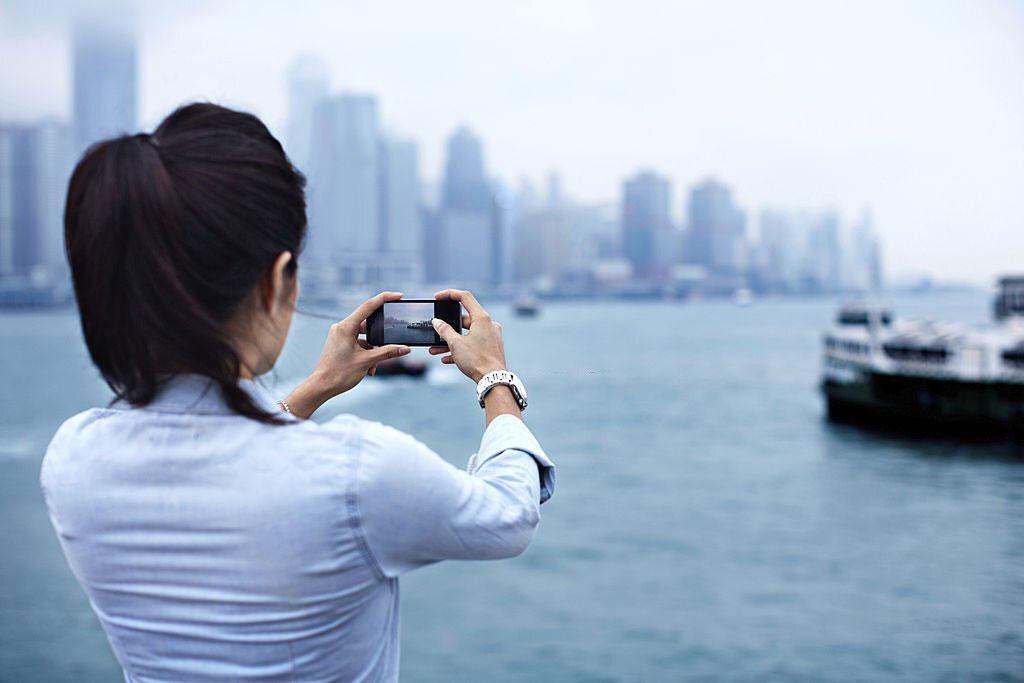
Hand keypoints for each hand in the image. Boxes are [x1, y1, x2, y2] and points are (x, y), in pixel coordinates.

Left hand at [284, 292, 410, 417]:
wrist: (321, 387)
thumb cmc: (339, 373)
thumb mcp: (367, 361)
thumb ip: (388, 352)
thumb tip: (405, 348)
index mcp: (346, 326)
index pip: (368, 306)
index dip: (385, 299)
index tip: (399, 296)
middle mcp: (341, 328)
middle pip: (368, 324)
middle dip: (380, 337)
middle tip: (391, 344)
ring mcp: (340, 335)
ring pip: (364, 337)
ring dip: (373, 350)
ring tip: (373, 367)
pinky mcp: (340, 343)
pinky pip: (358, 344)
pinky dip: (366, 354)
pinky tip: (369, 369)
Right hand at [428, 289, 505, 382]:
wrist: (493, 380)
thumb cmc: (477, 360)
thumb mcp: (455, 344)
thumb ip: (444, 330)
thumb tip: (437, 322)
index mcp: (482, 318)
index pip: (465, 297)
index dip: (449, 294)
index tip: (437, 297)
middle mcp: (489, 324)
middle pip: (464, 319)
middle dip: (447, 328)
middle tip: (434, 332)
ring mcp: (491, 336)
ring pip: (466, 334)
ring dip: (450, 341)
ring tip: (435, 350)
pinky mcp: (491, 347)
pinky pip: (473, 344)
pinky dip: (460, 349)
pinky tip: (446, 358)